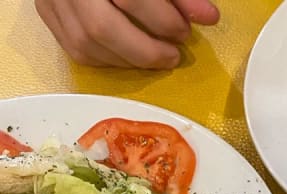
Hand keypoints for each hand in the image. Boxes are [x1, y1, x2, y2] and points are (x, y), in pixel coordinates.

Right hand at [34, 0, 219, 68]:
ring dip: (129, 59)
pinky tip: (131, 55)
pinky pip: (77, 50)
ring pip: (86, 44)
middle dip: (145, 50)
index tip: (188, 29)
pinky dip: (110, 59)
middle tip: (173, 54)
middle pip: (102, 28)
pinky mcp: (46, 11)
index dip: (163, 18)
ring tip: (157, 55)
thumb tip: (209, 17)